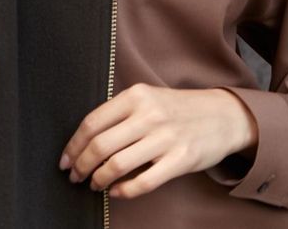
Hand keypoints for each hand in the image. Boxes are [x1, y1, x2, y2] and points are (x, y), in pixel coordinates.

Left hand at [58, 84, 257, 198]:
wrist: (223, 115)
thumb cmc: (177, 109)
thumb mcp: (148, 98)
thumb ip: (120, 113)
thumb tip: (85, 141)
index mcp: (136, 96)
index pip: (92, 123)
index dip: (73, 146)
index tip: (65, 160)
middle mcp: (149, 115)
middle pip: (100, 145)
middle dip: (81, 165)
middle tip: (75, 176)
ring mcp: (165, 138)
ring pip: (118, 164)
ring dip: (99, 179)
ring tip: (94, 184)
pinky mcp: (180, 160)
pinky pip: (144, 182)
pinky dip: (124, 190)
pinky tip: (116, 191)